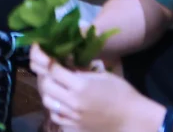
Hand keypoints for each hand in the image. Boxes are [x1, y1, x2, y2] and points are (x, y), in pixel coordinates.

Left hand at [33, 47, 161, 131]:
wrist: (134, 119)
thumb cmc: (121, 93)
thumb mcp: (101, 75)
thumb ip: (80, 70)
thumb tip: (64, 61)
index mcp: (80, 86)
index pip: (52, 68)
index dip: (42, 57)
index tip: (38, 48)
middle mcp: (72, 102)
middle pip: (45, 85)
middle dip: (44, 74)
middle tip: (48, 67)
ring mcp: (72, 117)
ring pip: (47, 101)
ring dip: (47, 90)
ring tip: (55, 84)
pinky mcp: (75, 127)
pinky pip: (55, 116)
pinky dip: (54, 106)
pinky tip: (60, 100)